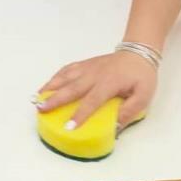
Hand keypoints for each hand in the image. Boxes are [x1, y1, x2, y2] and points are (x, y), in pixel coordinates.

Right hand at [35, 51, 157, 129]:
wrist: (138, 52)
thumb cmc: (141, 76)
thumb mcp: (143, 96)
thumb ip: (130, 111)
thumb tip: (114, 127)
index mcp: (109, 84)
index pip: (92, 101)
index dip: (80, 114)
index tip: (68, 127)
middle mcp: (94, 75)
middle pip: (71, 88)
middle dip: (55, 99)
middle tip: (41, 109)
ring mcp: (87, 67)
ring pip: (65, 76)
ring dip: (50, 87)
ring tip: (37, 98)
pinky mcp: (85, 64)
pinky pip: (67, 69)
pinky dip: (55, 77)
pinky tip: (48, 85)